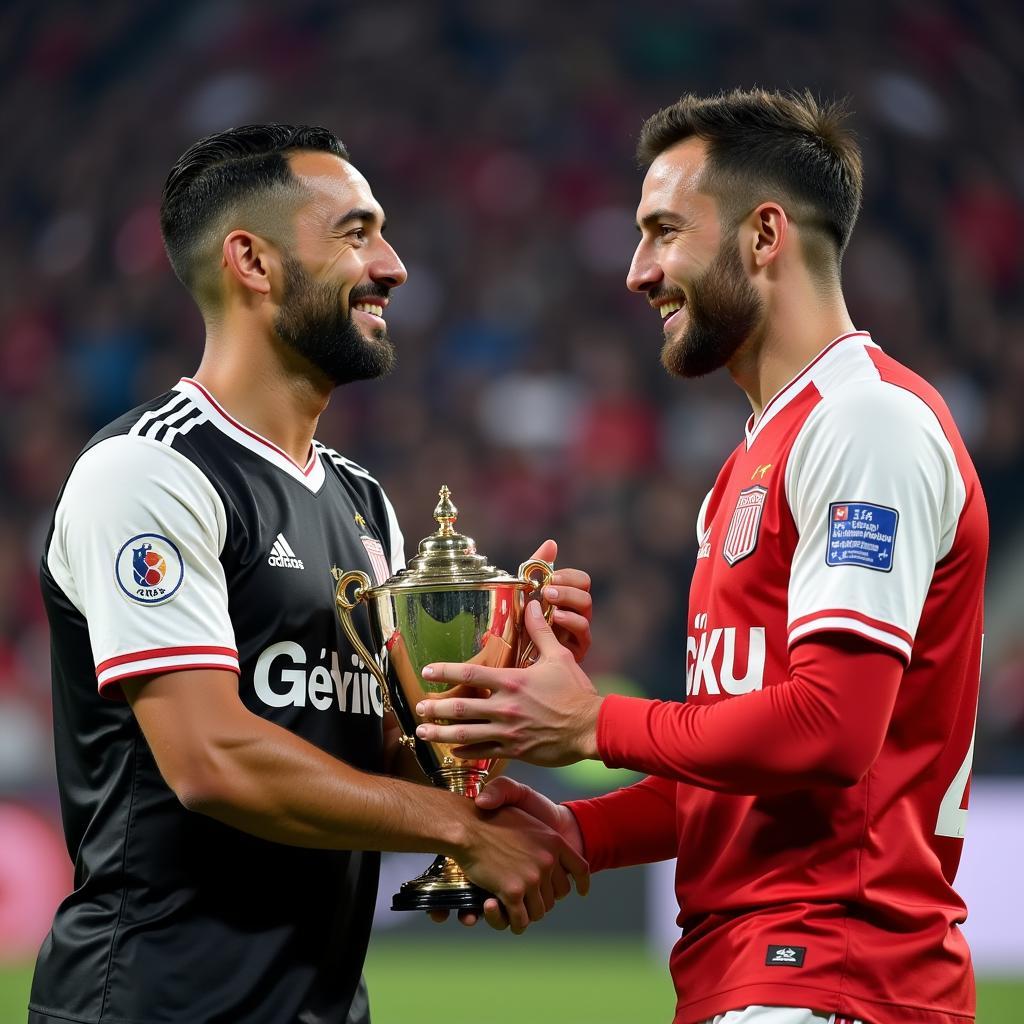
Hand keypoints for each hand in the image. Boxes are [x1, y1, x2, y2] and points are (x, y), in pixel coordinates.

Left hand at [416, 600, 602, 765]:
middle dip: (435, 708)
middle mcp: (506, 707)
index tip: (427, 670)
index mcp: (512, 681)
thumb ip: (541, 632)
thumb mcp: (559, 656)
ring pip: (466, 734)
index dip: (445, 671)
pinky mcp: (516, 750)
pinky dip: (465, 752)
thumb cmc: (576, 691)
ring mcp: (509, 731)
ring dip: (440, 733)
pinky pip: (484, 752)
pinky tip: (452, 752)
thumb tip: (533, 604)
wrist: (592, 727)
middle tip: (417, 707)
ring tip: (421, 732)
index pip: (470, 674)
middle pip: (461, 708)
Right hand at [430, 778, 585, 928]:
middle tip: (525, 894)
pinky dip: (513, 922)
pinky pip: (520, 920)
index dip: (580, 883)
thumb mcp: (525, 809)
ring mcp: (532, 878)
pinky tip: (504, 914)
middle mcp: (548, 860)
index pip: (580, 869)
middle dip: (542, 898)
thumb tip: (552, 861)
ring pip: (539, 911)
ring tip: (513, 905)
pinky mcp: (513, 892)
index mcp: (554, 841)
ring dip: (526, 912)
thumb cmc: (490, 814)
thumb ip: (541, 832)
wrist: (467, 823)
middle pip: (556, 895)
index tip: (580, 891)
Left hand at [527, 540, 591, 664]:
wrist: (513, 660)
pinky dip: (571, 622)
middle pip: (585, 593)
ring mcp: (579, 632)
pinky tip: (556, 618)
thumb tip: (552, 543)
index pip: (581, 580)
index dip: (569, 576)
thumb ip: (537, 567)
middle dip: (567, 589)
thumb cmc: (522, 626)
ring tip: (550, 600)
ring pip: (586, 610)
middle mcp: (576, 613)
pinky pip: (583, 633)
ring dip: (568, 601)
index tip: (550, 577)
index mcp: (567, 599)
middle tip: (548, 589)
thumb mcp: (525, 594)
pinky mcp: (577, 650)